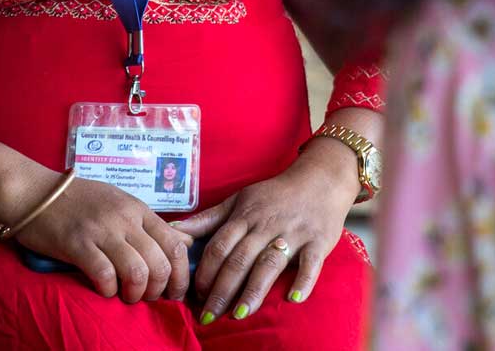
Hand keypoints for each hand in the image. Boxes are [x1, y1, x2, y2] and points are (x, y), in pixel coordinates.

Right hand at [13, 174, 192, 303]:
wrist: (35, 192)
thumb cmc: (78, 200)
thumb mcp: (121, 204)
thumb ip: (150, 224)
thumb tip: (184, 242)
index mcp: (139, 209)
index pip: (175, 244)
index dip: (181, 274)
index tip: (175, 291)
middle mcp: (125, 218)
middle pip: (160, 262)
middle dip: (159, 289)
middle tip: (147, 297)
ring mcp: (102, 230)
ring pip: (137, 271)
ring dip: (135, 293)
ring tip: (127, 296)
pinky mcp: (77, 244)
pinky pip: (104, 275)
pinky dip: (108, 290)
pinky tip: (104, 290)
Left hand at [173, 141, 359, 321]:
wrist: (320, 179)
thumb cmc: (275, 195)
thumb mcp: (240, 200)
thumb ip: (208, 218)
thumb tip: (174, 229)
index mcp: (245, 216)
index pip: (219, 246)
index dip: (205, 272)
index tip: (195, 295)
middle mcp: (267, 225)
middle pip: (240, 259)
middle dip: (222, 289)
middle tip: (209, 315)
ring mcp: (294, 233)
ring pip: (269, 264)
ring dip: (253, 290)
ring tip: (240, 314)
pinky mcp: (318, 241)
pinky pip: (311, 263)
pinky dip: (303, 280)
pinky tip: (293, 299)